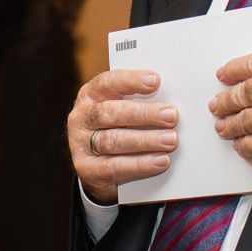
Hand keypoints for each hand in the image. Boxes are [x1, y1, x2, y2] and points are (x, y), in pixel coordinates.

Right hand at [67, 68, 177, 204]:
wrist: (98, 169)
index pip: (107, 83)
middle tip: (171, 116)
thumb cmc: (117, 130)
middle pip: (111, 113)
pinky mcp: (87, 170)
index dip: (130, 80)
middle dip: (144, 114)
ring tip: (170, 140)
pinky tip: (161, 161)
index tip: (155, 80)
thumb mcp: (122, 112)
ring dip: (146, 140)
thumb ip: (139, 103)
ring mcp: (80, 145)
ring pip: (113, 140)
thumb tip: (168, 104)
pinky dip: (140, 164)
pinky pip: (114, 167)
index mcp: (90, 95)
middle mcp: (81, 118)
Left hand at [210, 50, 251, 189]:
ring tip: (224, 127)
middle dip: (226, 100)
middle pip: (241, 92)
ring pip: (240, 120)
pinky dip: (243, 146)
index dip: (234, 70)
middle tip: (218, 105)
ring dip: (229, 125)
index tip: (225, 75)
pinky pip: (247, 145)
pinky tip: (243, 146)